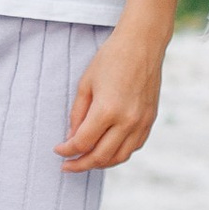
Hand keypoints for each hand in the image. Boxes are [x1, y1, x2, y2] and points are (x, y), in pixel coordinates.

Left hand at [58, 25, 166, 171]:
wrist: (142, 44)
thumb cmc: (111, 58)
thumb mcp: (86, 84)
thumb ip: (78, 114)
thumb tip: (72, 139)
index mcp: (107, 110)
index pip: (83, 143)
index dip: (67, 150)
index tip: (58, 150)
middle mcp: (127, 121)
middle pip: (100, 157)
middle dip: (80, 164)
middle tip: (67, 165)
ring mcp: (141, 123)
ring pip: (119, 157)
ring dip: (100, 164)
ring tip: (85, 161)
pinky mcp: (150, 120)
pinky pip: (133, 147)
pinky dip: (118, 154)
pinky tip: (106, 150)